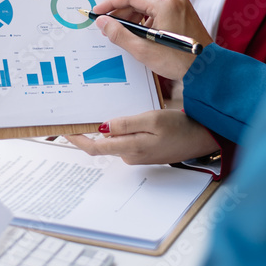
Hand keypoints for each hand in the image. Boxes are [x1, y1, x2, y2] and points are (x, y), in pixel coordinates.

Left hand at [64, 109, 218, 164]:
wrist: (202, 138)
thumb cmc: (180, 128)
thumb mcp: (152, 120)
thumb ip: (126, 124)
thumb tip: (102, 128)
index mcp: (130, 148)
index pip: (95, 148)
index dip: (77, 140)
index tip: (63, 131)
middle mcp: (130, 155)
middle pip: (101, 144)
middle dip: (86, 132)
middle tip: (73, 114)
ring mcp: (136, 155)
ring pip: (113, 141)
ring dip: (104, 129)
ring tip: (94, 110)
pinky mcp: (143, 151)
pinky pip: (124, 140)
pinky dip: (118, 130)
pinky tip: (120, 117)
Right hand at [92, 0, 213, 80]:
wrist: (207, 70)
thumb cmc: (179, 62)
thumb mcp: (143, 50)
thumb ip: (120, 34)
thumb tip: (103, 23)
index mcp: (165, 4)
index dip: (110, 4)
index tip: (97, 12)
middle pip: (138, 1)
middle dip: (121, 14)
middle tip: (107, 27)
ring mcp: (180, 5)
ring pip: (147, 7)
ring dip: (133, 19)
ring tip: (122, 34)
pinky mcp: (183, 12)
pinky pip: (158, 12)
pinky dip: (146, 21)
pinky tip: (139, 35)